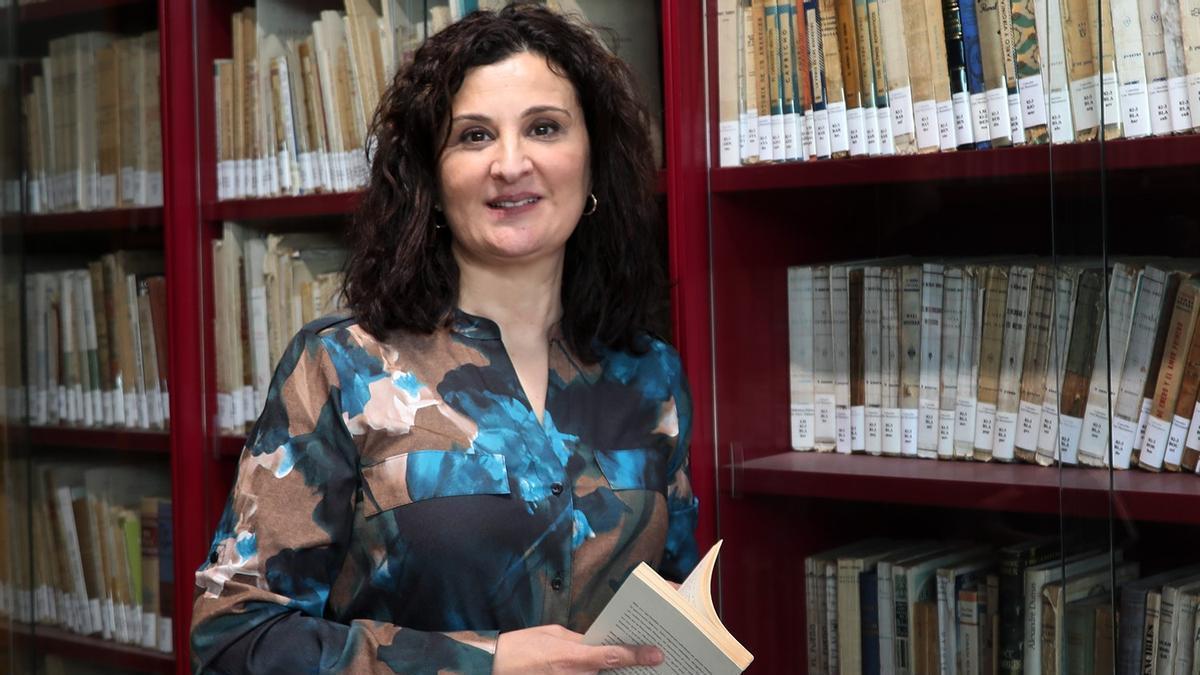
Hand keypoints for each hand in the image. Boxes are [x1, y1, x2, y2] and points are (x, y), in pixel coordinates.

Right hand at [492, 624, 663, 673]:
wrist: (495, 667)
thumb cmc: (522, 647)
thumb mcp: (554, 634)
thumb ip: (580, 639)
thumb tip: (599, 641)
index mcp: (572, 657)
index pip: (613, 656)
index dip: (637, 655)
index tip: (657, 654)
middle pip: (612, 674)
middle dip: (630, 666)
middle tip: (650, 658)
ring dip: (614, 674)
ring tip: (634, 664)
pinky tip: (608, 670)